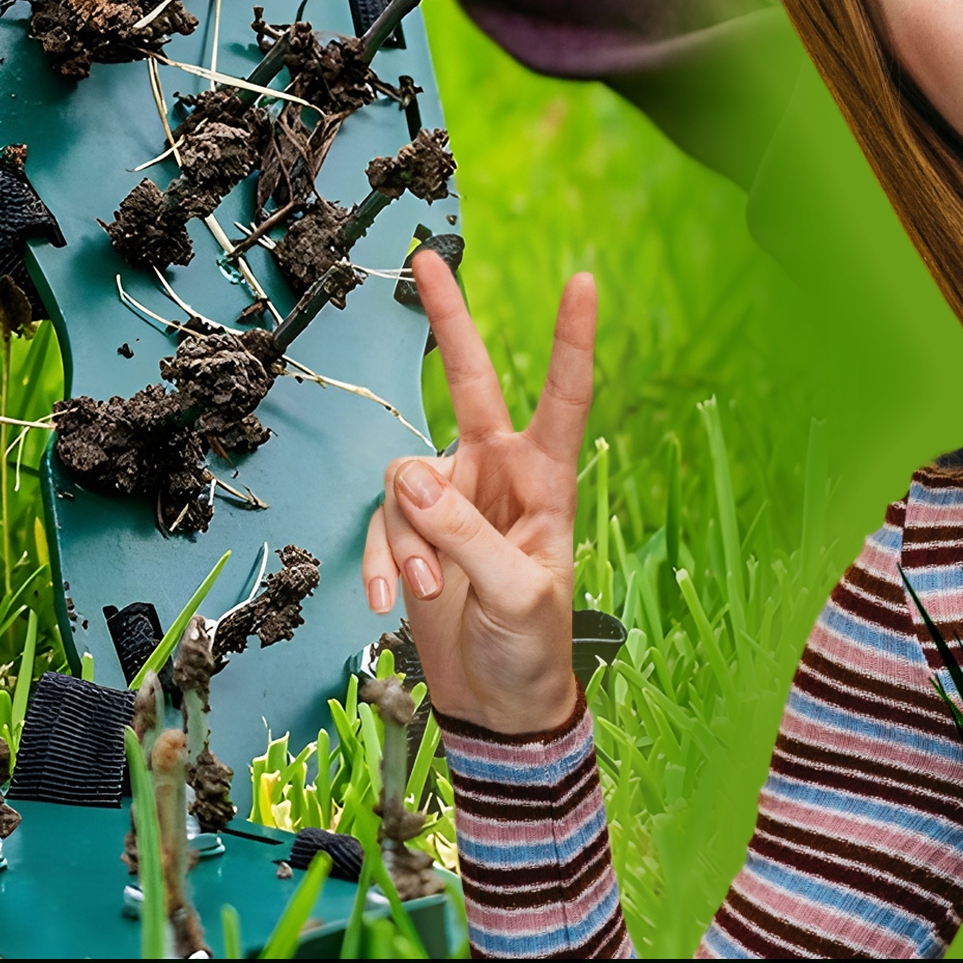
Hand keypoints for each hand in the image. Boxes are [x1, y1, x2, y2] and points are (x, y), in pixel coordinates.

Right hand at [362, 253, 596, 735]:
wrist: (496, 703)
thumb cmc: (531, 647)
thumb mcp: (516, 594)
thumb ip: (464, 535)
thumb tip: (407, 477)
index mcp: (545, 482)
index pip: (562, 398)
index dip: (570, 340)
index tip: (582, 281)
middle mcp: (494, 474)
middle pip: (465, 382)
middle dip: (446, 321)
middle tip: (426, 258)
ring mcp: (448, 500)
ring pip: (403, 480)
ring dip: (404, 537)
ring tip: (422, 589)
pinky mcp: (410, 531)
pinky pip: (380, 524)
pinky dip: (380, 560)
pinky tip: (389, 601)